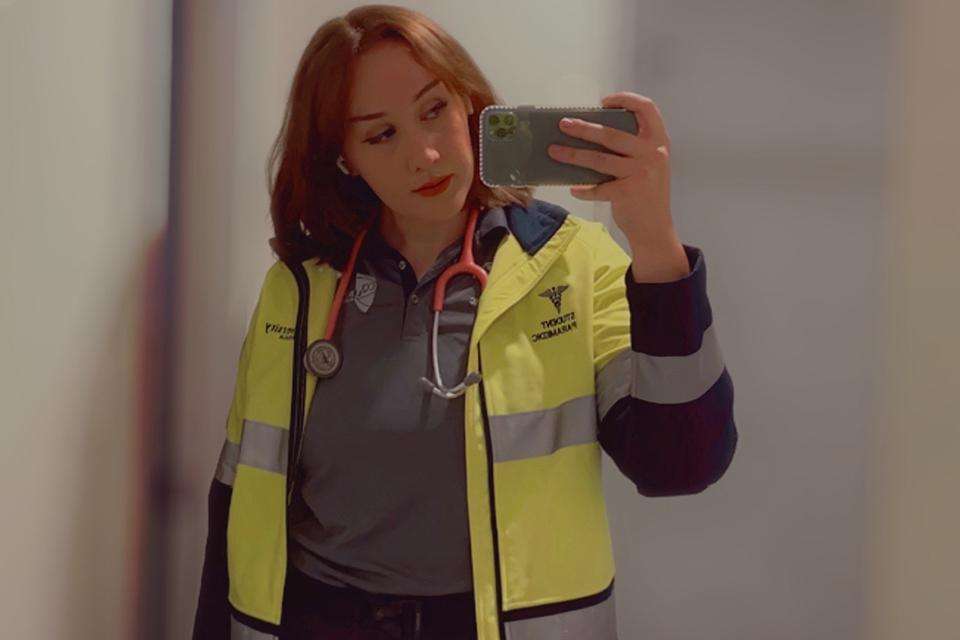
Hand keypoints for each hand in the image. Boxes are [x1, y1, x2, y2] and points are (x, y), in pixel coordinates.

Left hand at [547, 92, 677, 251]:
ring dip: (573, 154)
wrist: (655, 228)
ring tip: (554, 151)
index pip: (647, 108)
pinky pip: (598, 188)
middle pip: (612, 134)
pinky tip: (574, 189)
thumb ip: (634, 147)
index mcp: (658, 141)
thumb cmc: (647, 193)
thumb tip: (594, 132)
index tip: (603, 102)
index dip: (625, 99)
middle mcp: (652, 153)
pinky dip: (584, 189)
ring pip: (599, 159)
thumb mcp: (650, 164)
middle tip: (563, 124)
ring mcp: (641, 172)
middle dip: (583, 128)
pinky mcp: (627, 192)